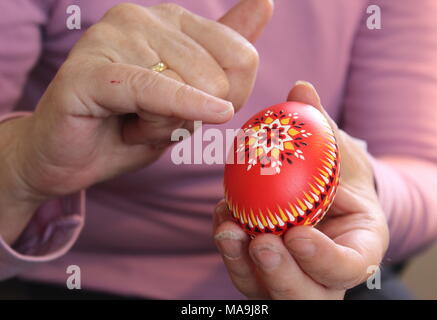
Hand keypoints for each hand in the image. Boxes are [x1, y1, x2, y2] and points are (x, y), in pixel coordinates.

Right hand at [0, 0, 273, 243]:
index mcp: (170, 21)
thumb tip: (265, 2)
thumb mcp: (190, 92)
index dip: (230, 99)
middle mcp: (142, 17)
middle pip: (220, 76)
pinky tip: (196, 117)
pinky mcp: (91, 71)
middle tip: (154, 120)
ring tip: (133, 123)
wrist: (70, 157)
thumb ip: (225, 50)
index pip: (241, 56)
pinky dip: (180, 106)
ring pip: (188, 88)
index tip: (194, 111)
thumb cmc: (130, 125)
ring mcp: (112, 37)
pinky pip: (154, 89)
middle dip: (195, 116)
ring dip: (166, 126)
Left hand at [213, 81, 388, 298]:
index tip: (296, 233)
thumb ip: (320, 124)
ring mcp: (292, 276)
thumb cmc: (338, 173)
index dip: (323, 259)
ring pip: (267, 290)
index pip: (349, 268)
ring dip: (243, 264)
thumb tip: (300, 87)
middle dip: (281, 275)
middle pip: (306, 296)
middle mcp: (325, 274)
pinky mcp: (262, 272)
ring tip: (228, 229)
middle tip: (261, 243)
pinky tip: (222, 217)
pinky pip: (243, 270)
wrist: (323, 193)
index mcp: (358, 248)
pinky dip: (230, 247)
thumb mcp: (337, 149)